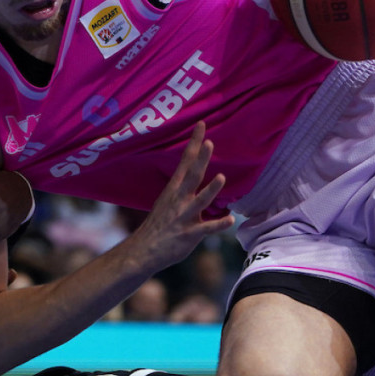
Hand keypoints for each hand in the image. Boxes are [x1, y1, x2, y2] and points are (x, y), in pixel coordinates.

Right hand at [131, 122, 233, 269]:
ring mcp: (183, 217)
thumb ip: (184, 188)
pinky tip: (230, 220)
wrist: (144, 250)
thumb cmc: (160, 224)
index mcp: (174, 189)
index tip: (202, 125)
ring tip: (221, 178)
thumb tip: (197, 174)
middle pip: (192, 176)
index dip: (194, 143)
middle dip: (201, 159)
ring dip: (210, 190)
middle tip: (210, 142)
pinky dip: (218, 224)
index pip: (185, 160)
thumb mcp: (168, 201)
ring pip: (199, 201)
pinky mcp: (188, 235)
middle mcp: (179, 200)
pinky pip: (205, 229)